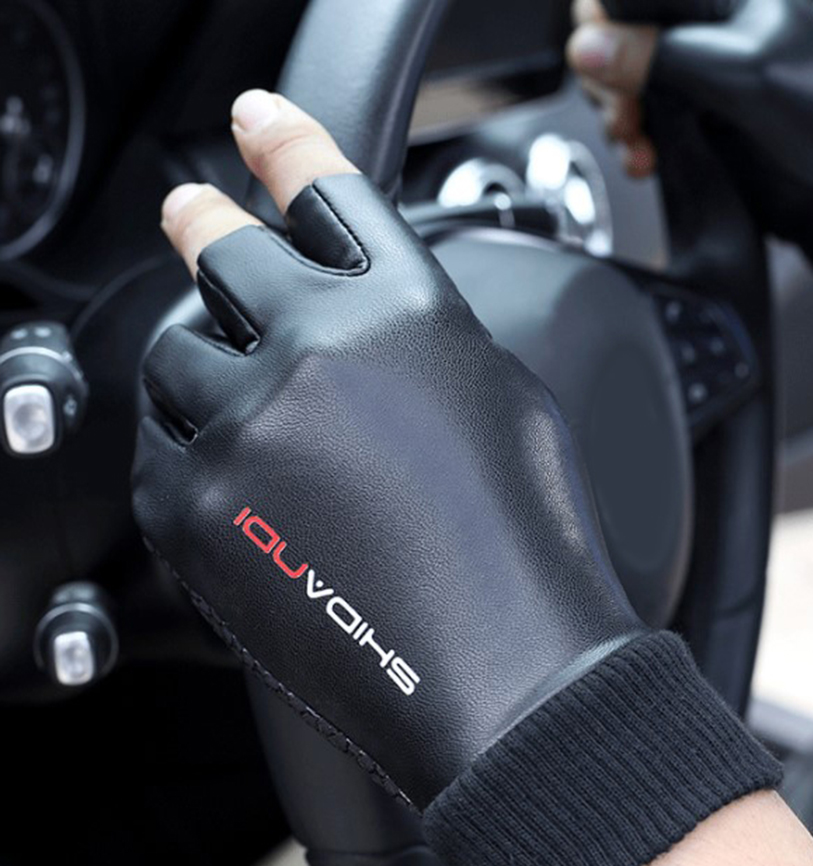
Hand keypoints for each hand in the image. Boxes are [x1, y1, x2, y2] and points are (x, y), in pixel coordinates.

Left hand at [134, 90, 644, 810]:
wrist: (501, 672)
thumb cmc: (528, 547)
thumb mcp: (502, 407)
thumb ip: (420, 347)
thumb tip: (369, 330)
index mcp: (408, 313)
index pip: (331, 195)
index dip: (288, 148)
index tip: (255, 121)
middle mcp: (318, 348)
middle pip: (227, 252)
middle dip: (209, 225)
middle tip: (193, 211)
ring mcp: (246, 427)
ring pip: (176, 355)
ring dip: (203, 366)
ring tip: (242, 402)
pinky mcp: (194, 508)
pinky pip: (160, 447)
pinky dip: (190, 449)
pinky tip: (237, 479)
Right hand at [567, 0, 812, 271]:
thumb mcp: (737, 75)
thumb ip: (658, 55)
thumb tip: (586, 45)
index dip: (606, 16)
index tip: (603, 54)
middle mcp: (706, 30)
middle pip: (620, 32)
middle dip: (606, 73)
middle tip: (626, 109)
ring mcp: (695, 79)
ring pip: (621, 81)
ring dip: (616, 114)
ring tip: (636, 139)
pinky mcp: (689, 125)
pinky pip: (638, 124)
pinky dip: (632, 145)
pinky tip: (645, 160)